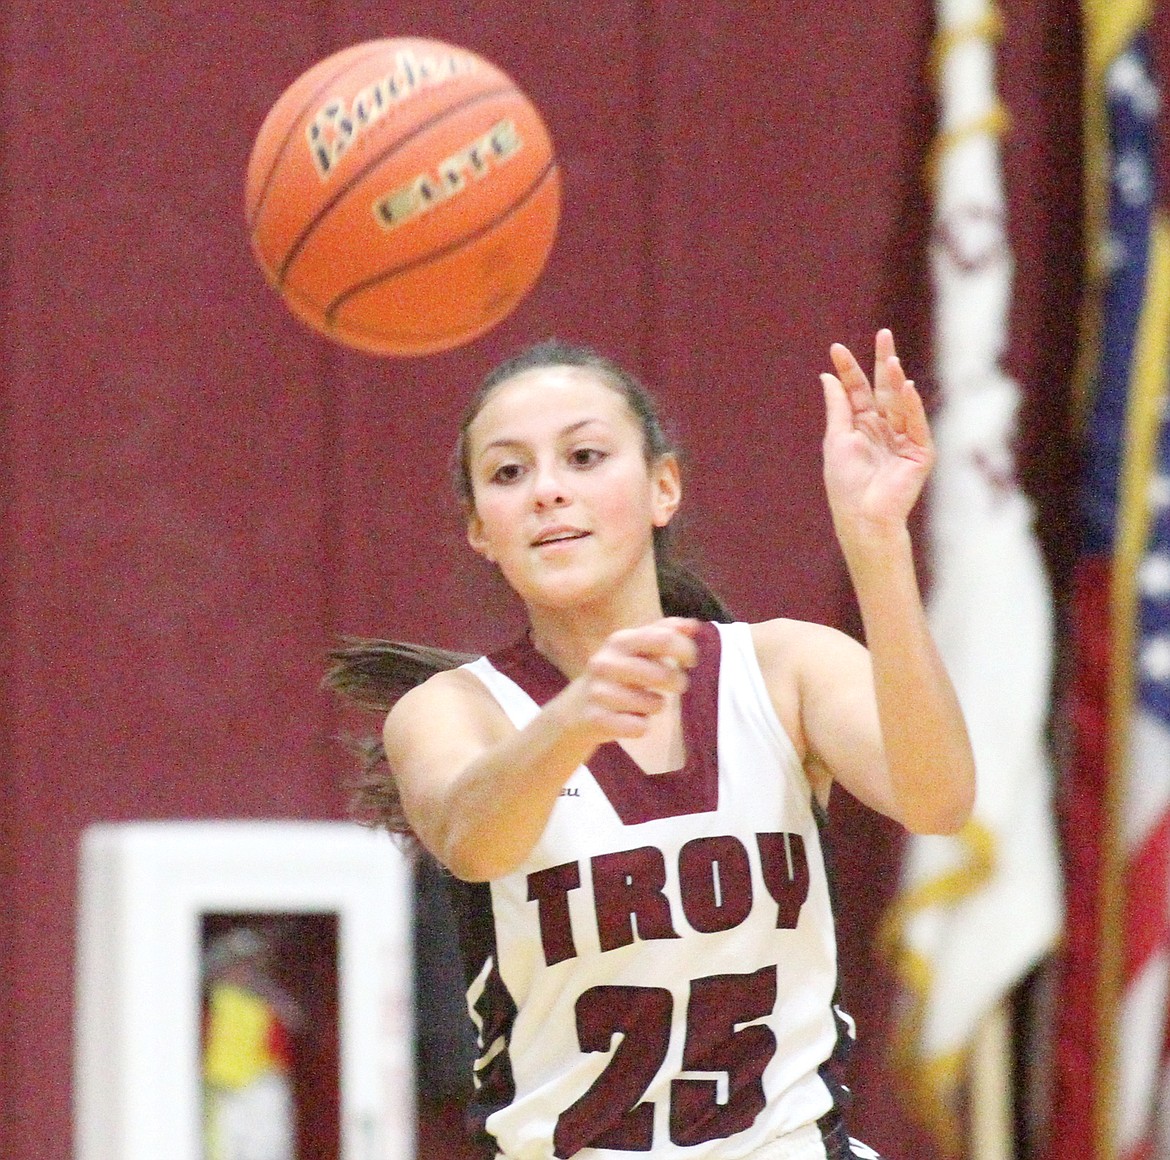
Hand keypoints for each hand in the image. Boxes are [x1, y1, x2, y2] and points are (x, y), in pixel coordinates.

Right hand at [566, 618, 698, 741]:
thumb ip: (664, 633)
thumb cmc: (617, 675)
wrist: (575, 709)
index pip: (664, 639)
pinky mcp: (597, 719)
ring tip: (643, 703)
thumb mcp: (636, 649)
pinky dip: (641, 726)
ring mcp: (599, 692)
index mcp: (620, 641)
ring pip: (655, 704)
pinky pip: (640, 727)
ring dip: (656, 706)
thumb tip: (693, 625)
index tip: (690, 661)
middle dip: (678, 682)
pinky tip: (629, 719)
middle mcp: (606, 663)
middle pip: (663, 674)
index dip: (686, 650)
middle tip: (675, 685)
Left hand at [820, 329, 933, 542]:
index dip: (848, 370)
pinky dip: (912, 406)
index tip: (836, 349)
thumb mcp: (837, 439)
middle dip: (882, 362)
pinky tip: (905, 387)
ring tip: (889, 358)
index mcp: (862, 426)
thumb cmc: (846, 483)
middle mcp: (884, 429)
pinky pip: (916, 424)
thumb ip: (838, 407)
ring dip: (895, 380)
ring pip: (900, 403)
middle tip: (883, 334)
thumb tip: (827, 376)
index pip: (857, 391)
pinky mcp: (920, 452)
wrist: (861, 516)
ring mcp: (903, 439)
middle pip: (883, 389)